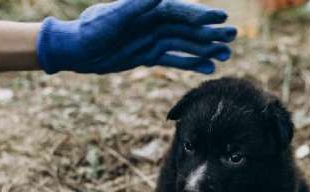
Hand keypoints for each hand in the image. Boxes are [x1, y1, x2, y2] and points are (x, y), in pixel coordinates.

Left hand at [36, 0, 236, 74]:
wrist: (76, 50)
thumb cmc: (91, 30)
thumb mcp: (113, 18)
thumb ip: (135, 6)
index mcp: (149, 10)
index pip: (181, 11)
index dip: (202, 14)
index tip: (221, 17)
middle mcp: (155, 23)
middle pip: (189, 28)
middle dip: (211, 32)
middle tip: (233, 37)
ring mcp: (153, 40)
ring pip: (186, 45)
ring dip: (206, 49)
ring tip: (227, 55)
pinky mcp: (149, 56)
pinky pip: (175, 60)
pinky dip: (191, 63)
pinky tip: (208, 68)